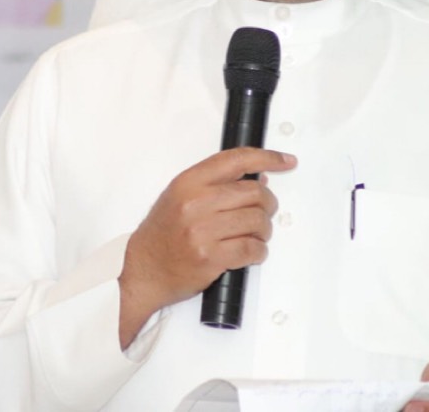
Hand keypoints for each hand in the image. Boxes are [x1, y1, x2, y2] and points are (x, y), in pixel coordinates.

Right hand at [118, 147, 295, 347]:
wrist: (142, 269)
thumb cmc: (162, 234)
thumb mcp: (180, 196)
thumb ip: (215, 184)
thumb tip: (259, 178)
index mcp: (189, 182)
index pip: (237, 160)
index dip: (267, 158)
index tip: (286, 161)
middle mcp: (195, 202)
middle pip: (255, 193)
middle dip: (267, 204)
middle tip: (263, 212)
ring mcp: (202, 231)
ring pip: (258, 221)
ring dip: (263, 230)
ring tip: (253, 235)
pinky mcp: (211, 257)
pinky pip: (252, 249)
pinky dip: (258, 251)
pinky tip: (250, 251)